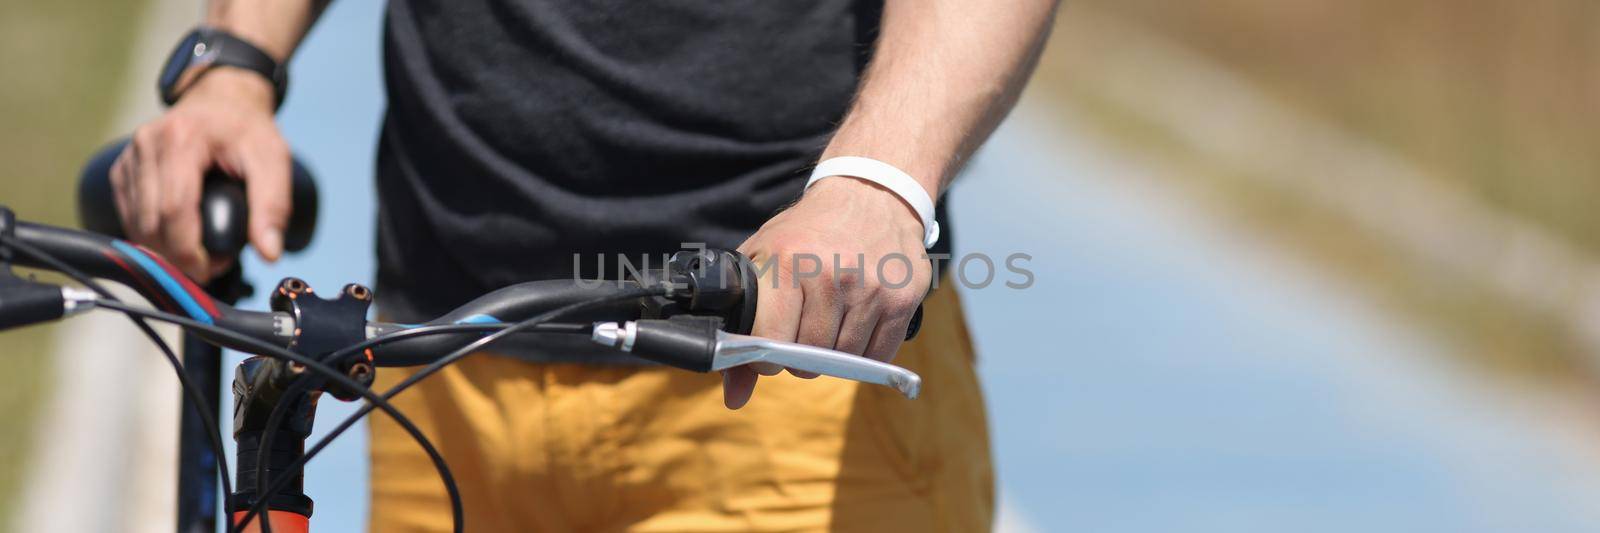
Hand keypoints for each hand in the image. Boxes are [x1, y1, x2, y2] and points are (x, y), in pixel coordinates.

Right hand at [111, 68, 290, 280]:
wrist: (221, 99)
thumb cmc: (248, 129)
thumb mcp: (273, 159)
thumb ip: (274, 205)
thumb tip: (270, 253)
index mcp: (182, 139)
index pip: (174, 209)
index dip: (188, 250)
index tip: (211, 270)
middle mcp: (147, 145)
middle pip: (151, 221)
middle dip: (178, 255)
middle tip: (213, 266)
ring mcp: (129, 156)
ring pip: (135, 222)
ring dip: (163, 250)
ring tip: (200, 254)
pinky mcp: (122, 169)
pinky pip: (129, 214)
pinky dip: (151, 235)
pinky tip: (179, 238)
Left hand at [727, 177, 932, 408]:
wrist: (870, 194)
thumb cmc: (806, 233)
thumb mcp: (764, 261)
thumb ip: (744, 327)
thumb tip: (734, 398)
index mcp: (787, 263)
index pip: (770, 342)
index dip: (765, 356)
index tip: (768, 349)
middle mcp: (830, 275)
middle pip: (809, 357)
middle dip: (800, 358)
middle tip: (801, 335)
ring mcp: (870, 287)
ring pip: (844, 360)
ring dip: (833, 355)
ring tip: (829, 324)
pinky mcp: (903, 298)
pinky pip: (879, 356)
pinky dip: (865, 352)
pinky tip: (856, 325)